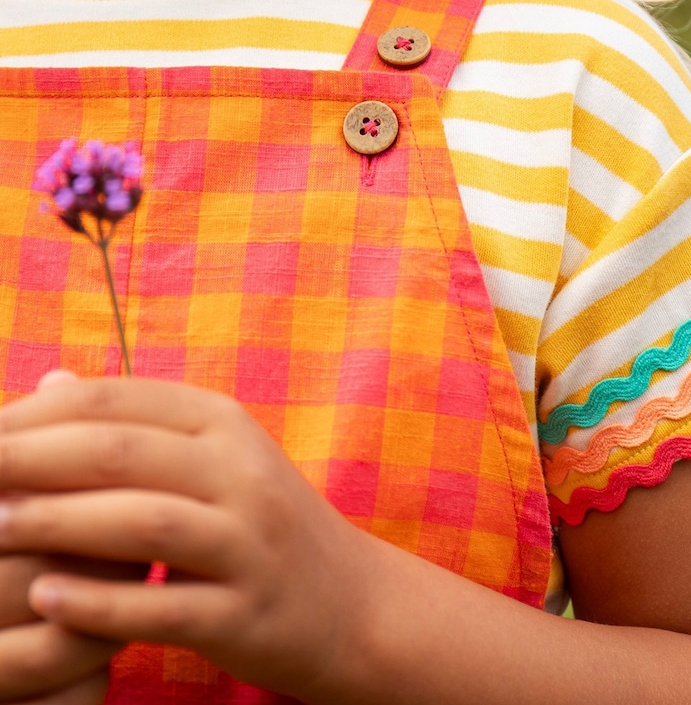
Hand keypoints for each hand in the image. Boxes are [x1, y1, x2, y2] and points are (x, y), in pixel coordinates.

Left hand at [0, 376, 371, 700]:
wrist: (354, 603)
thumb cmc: (261, 524)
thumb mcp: (213, 457)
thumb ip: (134, 423)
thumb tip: (47, 383)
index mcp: (225, 423)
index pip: (118, 402)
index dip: (37, 412)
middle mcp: (242, 471)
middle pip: (121, 453)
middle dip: (30, 459)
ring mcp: (251, 542)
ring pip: (142, 524)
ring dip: (57, 525)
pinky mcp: (249, 612)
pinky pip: (164, 608)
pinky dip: (100, 604)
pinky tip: (47, 602)